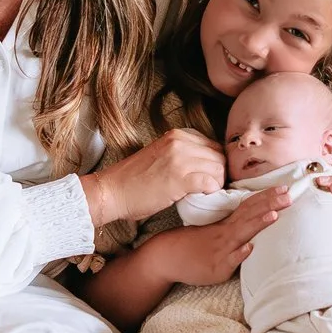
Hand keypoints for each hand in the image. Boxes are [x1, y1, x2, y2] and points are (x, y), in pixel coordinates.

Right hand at [85, 129, 224, 227]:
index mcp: (178, 135)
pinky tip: (200, 198)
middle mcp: (180, 142)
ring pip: (219, 169)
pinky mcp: (179, 178)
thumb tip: (209, 168)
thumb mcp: (163, 156)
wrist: (111, 192)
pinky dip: (211, 192)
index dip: (215, 164)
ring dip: (216, 185)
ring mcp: (180, 158)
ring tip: (204, 195)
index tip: (209, 178)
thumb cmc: (134, 180)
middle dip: (219, 175)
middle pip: (220, 157)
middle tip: (210, 190)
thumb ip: (185, 155)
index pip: (214, 146)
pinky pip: (210, 183)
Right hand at [145, 191, 286, 286]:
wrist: (166, 257)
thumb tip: (253, 219)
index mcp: (226, 225)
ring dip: (258, 224)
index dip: (266, 196)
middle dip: (270, 204)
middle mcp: (226, 234)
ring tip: (274, 214)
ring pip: (242, 234)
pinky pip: (229, 260)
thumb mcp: (213, 230)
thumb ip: (233, 226)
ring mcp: (222, 250)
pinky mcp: (216, 268)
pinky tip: (249, 247)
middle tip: (289, 194)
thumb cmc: (191, 244)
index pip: (249, 206)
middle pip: (250, 215)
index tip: (284, 186)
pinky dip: (239, 254)